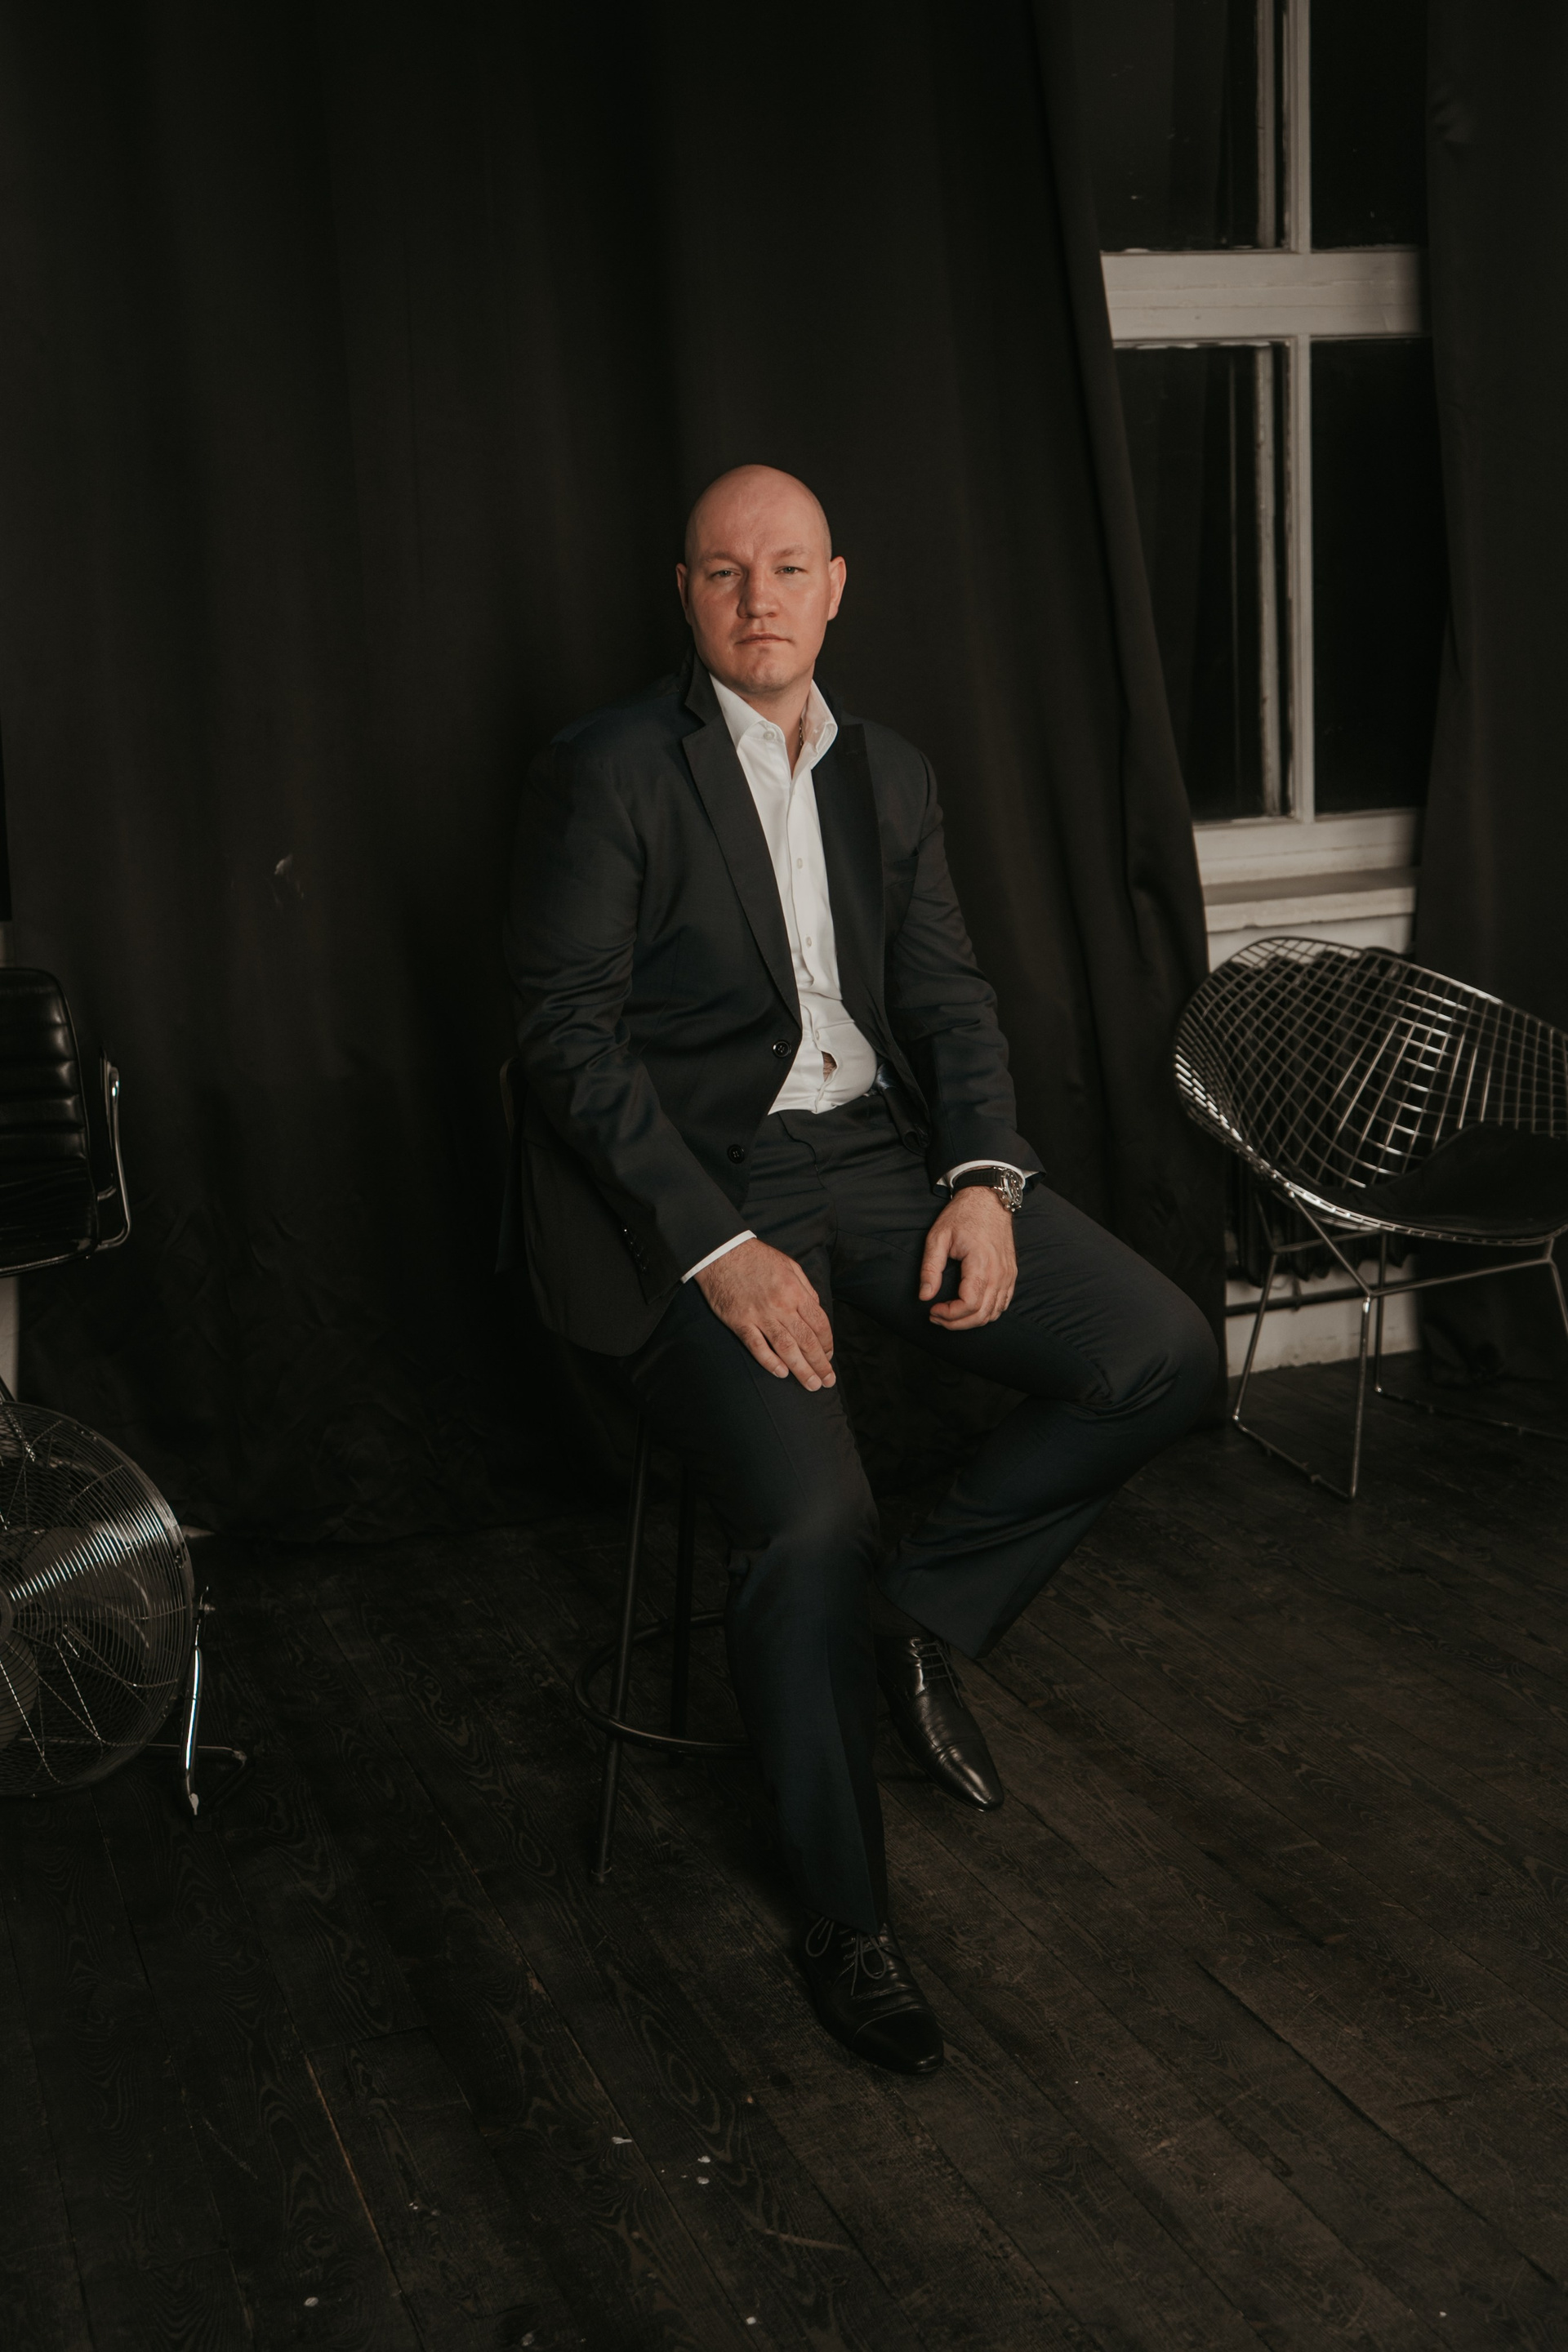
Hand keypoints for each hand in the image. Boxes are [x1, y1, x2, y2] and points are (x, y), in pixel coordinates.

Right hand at [695, 1237, 836, 1388]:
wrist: (722, 1253)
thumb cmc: (757, 1258)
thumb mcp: (790, 1265)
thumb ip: (806, 1289)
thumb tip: (817, 1310)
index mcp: (795, 1292)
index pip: (819, 1324)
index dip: (827, 1343)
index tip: (829, 1356)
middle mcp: (781, 1306)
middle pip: (806, 1341)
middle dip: (820, 1364)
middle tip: (827, 1381)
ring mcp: (759, 1315)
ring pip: (786, 1348)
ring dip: (801, 1369)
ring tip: (811, 1384)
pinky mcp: (740, 1322)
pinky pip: (757, 1346)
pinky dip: (770, 1362)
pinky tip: (781, 1373)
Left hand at [919, 1187, 1016, 1329]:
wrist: (989, 1199)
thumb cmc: (962, 1215)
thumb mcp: (938, 1237)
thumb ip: (930, 1268)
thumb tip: (925, 1296)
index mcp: (981, 1263)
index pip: (969, 1304)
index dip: (949, 1314)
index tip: (932, 1309)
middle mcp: (999, 1273)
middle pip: (982, 1315)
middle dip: (956, 1323)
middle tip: (936, 1316)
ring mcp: (1008, 1275)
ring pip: (993, 1313)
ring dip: (970, 1321)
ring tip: (949, 1314)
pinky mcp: (1011, 1274)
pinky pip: (1002, 1304)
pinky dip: (986, 1313)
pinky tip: (969, 1308)